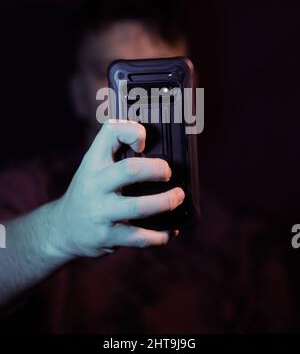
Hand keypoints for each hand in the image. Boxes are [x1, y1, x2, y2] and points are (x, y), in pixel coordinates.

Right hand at [52, 120, 184, 257]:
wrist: (63, 228)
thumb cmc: (89, 190)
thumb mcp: (94, 165)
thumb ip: (118, 151)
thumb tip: (158, 141)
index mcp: (94, 161)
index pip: (111, 132)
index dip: (132, 131)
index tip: (144, 142)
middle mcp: (94, 184)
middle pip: (130, 170)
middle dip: (157, 169)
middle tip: (168, 173)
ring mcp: (100, 212)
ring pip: (138, 208)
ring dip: (165, 202)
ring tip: (178, 197)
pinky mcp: (107, 237)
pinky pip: (140, 238)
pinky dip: (160, 235)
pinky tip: (169, 230)